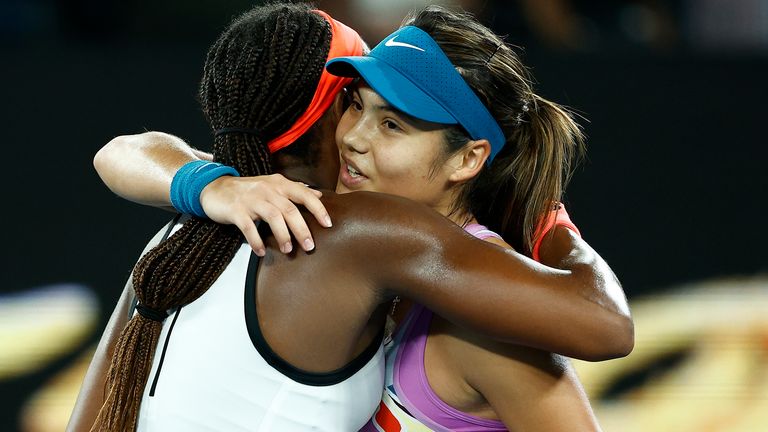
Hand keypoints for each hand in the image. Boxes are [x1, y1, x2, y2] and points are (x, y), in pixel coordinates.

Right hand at [199, 174, 331, 255]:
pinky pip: (249, 227)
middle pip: (290, 210)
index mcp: (279, 184)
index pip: (304, 194)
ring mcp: (251, 199)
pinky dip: (256, 241)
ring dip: (282, 236)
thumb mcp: (272, 185)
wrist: (214, 187)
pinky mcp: (236, 210)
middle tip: (310, 246)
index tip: (328, 224)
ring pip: (273, 217)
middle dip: (302, 229)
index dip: (318, 209)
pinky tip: (261, 252)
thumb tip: (317, 194)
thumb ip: (295, 190)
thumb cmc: (247, 190)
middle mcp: (267, 189)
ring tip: (288, 250)